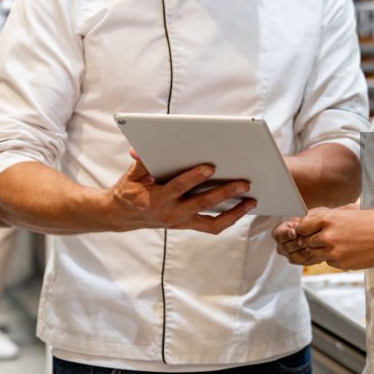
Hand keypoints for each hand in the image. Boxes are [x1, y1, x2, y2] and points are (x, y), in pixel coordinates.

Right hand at [110, 149, 254, 233]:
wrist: (122, 215)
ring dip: (234, 212)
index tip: (210, 167)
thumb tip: (145, 147)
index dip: (194, 177)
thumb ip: (142, 161)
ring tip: (252, 200)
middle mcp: (171, 213)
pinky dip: (229, 219)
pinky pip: (212, 226)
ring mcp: (181, 222)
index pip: (178, 187)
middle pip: (202, 204)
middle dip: (225, 193)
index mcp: (156, 199)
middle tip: (244, 183)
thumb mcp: (132, 174)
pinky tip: (243, 209)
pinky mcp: (187, 225)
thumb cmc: (130, 189)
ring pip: (213, 222)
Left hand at [273, 205, 373, 269]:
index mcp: (328, 219)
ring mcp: (334, 251)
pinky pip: (329, 262)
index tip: (308, 231)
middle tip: (325, 238)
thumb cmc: (373, 220)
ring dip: (322, 251)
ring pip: (316, 254)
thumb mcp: (348, 209)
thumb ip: (329, 214)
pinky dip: (334, 258)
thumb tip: (312, 216)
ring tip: (338, 244)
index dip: (304, 229)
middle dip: (313, 240)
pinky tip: (347, 251)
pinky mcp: (342, 264)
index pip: (302, 227)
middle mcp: (328, 236)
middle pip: (307, 242)